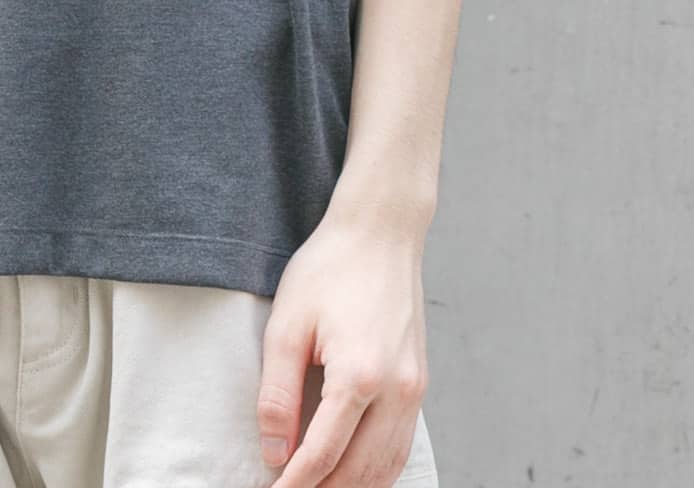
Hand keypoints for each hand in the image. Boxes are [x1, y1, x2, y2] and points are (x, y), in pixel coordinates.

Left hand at [256, 211, 429, 485]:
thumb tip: (275, 452)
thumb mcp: (287, 324)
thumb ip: (278, 394)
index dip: (293, 484)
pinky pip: (400, 446)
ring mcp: (414, 389)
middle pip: (359, 473)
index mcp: (360, 375)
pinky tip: (351, 473)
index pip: (323, 456)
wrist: (380, 231)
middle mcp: (396, 390)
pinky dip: (377, 471)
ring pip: (387, 469)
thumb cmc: (331, 268)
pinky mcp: (419, 383)